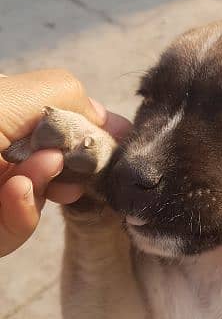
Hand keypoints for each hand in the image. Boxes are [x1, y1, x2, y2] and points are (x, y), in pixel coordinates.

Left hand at [0, 69, 130, 256]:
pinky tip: (13, 191)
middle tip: (75, 164)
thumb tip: (108, 121)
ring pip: (44, 201)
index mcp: (12, 117)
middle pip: (62, 168)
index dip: (92, 138)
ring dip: (46, 186)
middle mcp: (6, 153)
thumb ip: (72, 96)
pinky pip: (22, 228)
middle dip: (75, 167)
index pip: (65, 129)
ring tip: (32, 172)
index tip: (114, 146)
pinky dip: (24, 211)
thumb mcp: (22, 90)